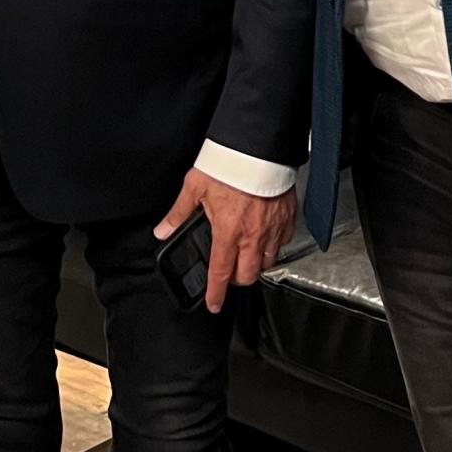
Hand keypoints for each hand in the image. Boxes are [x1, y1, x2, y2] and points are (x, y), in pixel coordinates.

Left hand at [155, 170, 297, 313]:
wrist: (259, 146)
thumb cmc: (229, 164)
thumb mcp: (195, 187)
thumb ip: (178, 213)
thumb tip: (162, 230)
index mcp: (228, 232)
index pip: (220, 274)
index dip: (216, 294)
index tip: (214, 304)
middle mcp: (253, 236)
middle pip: (248, 275)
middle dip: (238, 279)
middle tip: (229, 272)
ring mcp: (273, 228)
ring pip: (268, 261)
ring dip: (256, 263)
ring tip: (247, 253)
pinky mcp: (288, 217)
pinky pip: (283, 242)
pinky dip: (274, 244)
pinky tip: (265, 236)